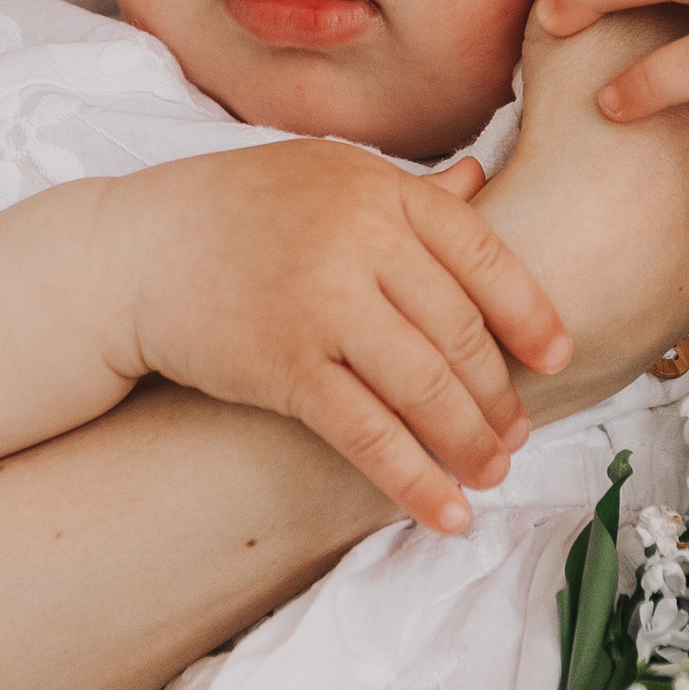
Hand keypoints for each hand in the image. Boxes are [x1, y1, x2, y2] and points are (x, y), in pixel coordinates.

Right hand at [115, 148, 569, 534]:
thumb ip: (404, 192)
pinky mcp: (284, 364)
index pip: (481, 251)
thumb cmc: (232, 212)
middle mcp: (356, 239)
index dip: (529, 311)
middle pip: (459, 329)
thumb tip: (481, 182)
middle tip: (514, 433)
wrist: (130, 253)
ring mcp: (321, 302)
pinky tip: (445, 513)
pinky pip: (368, 433)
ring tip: (490, 474)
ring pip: (425, 386)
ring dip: (469, 442)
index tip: (558, 356)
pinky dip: (415, 480)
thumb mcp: (322, 176)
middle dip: (496, 393)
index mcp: (377, 187)